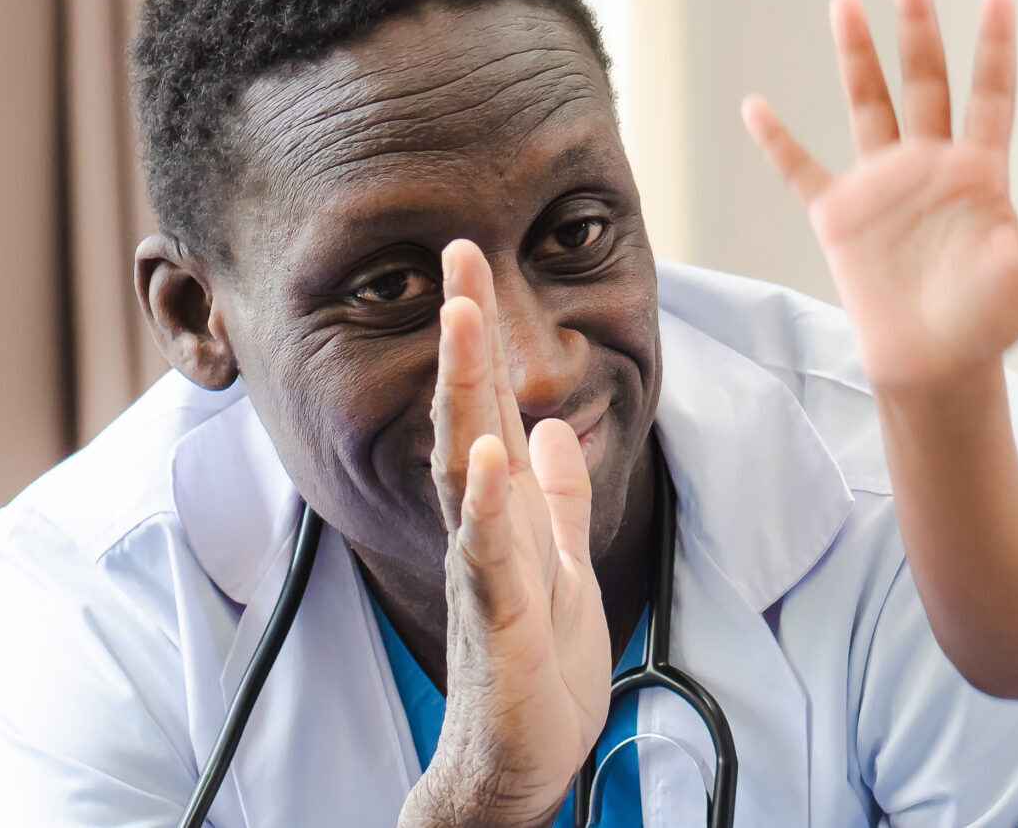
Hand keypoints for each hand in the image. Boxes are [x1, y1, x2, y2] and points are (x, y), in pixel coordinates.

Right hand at [400, 240, 611, 827]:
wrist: (519, 759)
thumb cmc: (537, 663)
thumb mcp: (563, 560)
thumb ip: (558, 497)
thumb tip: (549, 430)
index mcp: (500, 510)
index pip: (483, 404)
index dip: (477, 333)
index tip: (466, 258)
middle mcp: (480, 528)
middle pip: (464, 415)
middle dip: (461, 336)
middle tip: (454, 258)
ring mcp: (484, 571)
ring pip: (466, 470)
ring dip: (463, 395)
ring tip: (460, 323)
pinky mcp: (501, 621)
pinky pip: (489, 556)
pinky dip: (488, 506)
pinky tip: (491, 455)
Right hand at [741, 0, 1017, 387]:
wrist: (936, 369)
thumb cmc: (991, 321)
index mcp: (980, 172)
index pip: (990, 93)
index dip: (994, 45)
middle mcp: (930, 166)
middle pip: (923, 81)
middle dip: (916, 26)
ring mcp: (882, 187)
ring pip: (866, 105)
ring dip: (856, 56)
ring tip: (845, 2)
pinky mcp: (840, 217)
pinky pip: (802, 171)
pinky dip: (778, 142)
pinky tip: (756, 107)